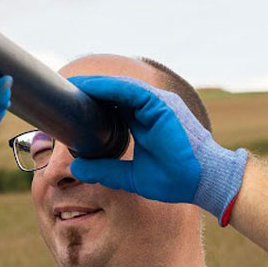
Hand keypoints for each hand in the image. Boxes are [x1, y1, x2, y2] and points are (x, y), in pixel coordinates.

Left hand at [66, 75, 247, 224]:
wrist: (203, 180)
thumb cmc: (176, 178)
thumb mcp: (132, 176)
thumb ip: (106, 170)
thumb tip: (77, 169)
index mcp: (146, 121)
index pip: (114, 105)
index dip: (93, 103)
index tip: (71, 105)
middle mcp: (152, 108)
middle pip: (115, 93)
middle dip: (90, 90)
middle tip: (64, 91)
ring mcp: (158, 104)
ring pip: (120, 88)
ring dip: (95, 85)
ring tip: (72, 86)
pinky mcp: (161, 105)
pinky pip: (131, 91)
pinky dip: (109, 88)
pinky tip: (90, 88)